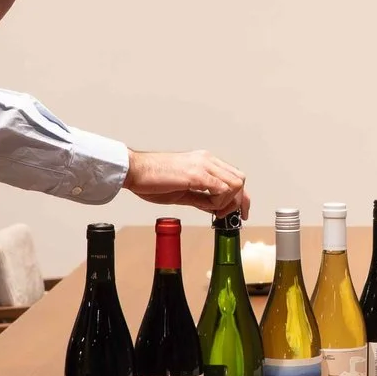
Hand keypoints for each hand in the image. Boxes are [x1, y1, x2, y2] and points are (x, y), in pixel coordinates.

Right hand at [124, 150, 249, 217]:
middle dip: (238, 201)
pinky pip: (221, 190)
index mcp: (204, 162)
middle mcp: (207, 160)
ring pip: (235, 184)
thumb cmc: (152, 180)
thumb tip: (214, 207)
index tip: (239, 213)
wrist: (135, 171)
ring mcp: (203, 165)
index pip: (234, 177)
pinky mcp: (197, 174)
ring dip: (227, 202)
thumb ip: (200, 197)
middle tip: (224, 215)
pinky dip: (218, 202)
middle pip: (239, 180)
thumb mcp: (182, 190)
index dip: (240, 197)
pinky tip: (205, 206)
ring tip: (210, 209)